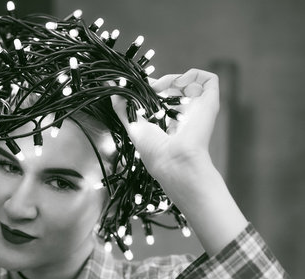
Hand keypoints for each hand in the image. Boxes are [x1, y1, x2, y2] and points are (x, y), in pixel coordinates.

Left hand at [111, 69, 219, 183]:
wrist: (174, 160)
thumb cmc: (153, 149)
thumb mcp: (132, 124)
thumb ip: (121, 105)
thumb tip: (111, 85)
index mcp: (169, 122)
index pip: (163, 97)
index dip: (152, 87)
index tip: (140, 83)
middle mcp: (185, 114)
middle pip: (176, 87)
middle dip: (161, 81)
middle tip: (149, 85)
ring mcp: (199, 108)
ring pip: (190, 81)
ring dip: (173, 78)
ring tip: (160, 88)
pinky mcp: (211, 102)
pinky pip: (208, 79)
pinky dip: (192, 75)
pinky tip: (178, 84)